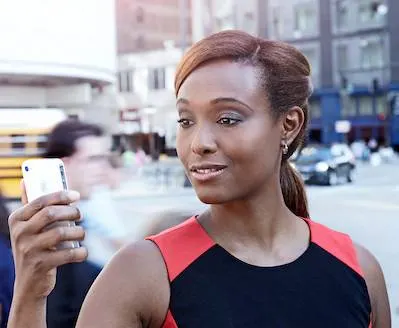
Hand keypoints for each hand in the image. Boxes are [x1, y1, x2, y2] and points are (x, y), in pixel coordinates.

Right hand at [8, 182, 87, 300]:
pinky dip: (80, 252)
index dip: (60, 195)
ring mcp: (28, 250)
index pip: (40, 200)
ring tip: (81, 234)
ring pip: (61, 232)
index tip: (76, 196)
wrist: (29, 284)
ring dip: (78, 231)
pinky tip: (83, 252)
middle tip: (80, 214)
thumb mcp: (27, 227)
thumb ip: (29, 206)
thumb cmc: (34, 248)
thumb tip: (25, 180)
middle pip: (51, 214)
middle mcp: (19, 233)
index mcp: (16, 219)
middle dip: (71, 212)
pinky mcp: (40, 265)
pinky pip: (68, 253)